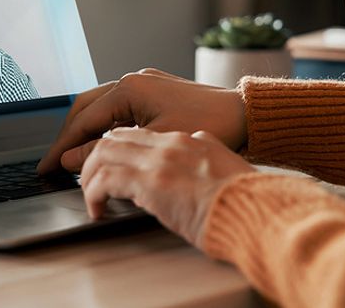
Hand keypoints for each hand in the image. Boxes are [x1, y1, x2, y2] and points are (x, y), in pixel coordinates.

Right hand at [37, 68, 246, 173]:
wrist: (246, 116)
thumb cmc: (208, 126)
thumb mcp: (153, 143)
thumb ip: (109, 150)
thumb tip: (72, 159)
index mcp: (128, 88)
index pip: (82, 119)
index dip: (62, 145)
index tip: (47, 166)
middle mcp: (133, 80)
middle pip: (85, 107)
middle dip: (67, 135)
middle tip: (53, 162)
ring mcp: (145, 84)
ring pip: (101, 107)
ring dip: (86, 130)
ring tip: (74, 156)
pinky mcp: (156, 92)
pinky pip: (118, 108)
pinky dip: (105, 126)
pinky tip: (105, 144)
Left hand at [80, 127, 254, 247]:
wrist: (257, 211)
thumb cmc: (247, 200)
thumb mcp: (224, 167)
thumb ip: (205, 154)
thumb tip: (197, 152)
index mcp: (189, 138)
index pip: (139, 133)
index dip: (117, 148)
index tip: (107, 164)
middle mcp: (171, 142)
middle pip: (115, 136)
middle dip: (93, 156)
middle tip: (87, 177)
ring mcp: (159, 160)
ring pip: (103, 154)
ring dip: (89, 175)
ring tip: (90, 195)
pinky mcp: (149, 182)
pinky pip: (104, 180)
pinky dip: (93, 194)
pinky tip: (97, 209)